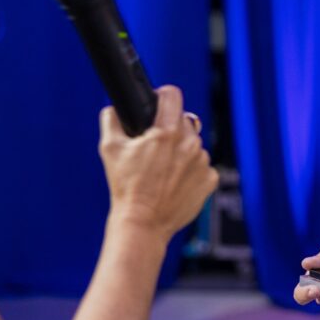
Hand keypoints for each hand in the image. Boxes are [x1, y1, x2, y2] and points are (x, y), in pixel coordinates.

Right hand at [98, 85, 218, 240]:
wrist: (143, 223)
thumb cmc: (125, 187)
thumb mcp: (109, 149)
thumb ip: (112, 120)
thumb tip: (114, 107)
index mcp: (166, 132)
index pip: (172, 95)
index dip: (162, 96)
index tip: (158, 102)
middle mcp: (189, 143)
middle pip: (183, 121)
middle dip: (170, 128)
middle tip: (155, 147)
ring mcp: (202, 161)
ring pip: (193, 144)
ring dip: (182, 151)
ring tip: (163, 170)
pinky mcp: (210, 179)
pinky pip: (202, 166)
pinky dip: (191, 171)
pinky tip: (175, 182)